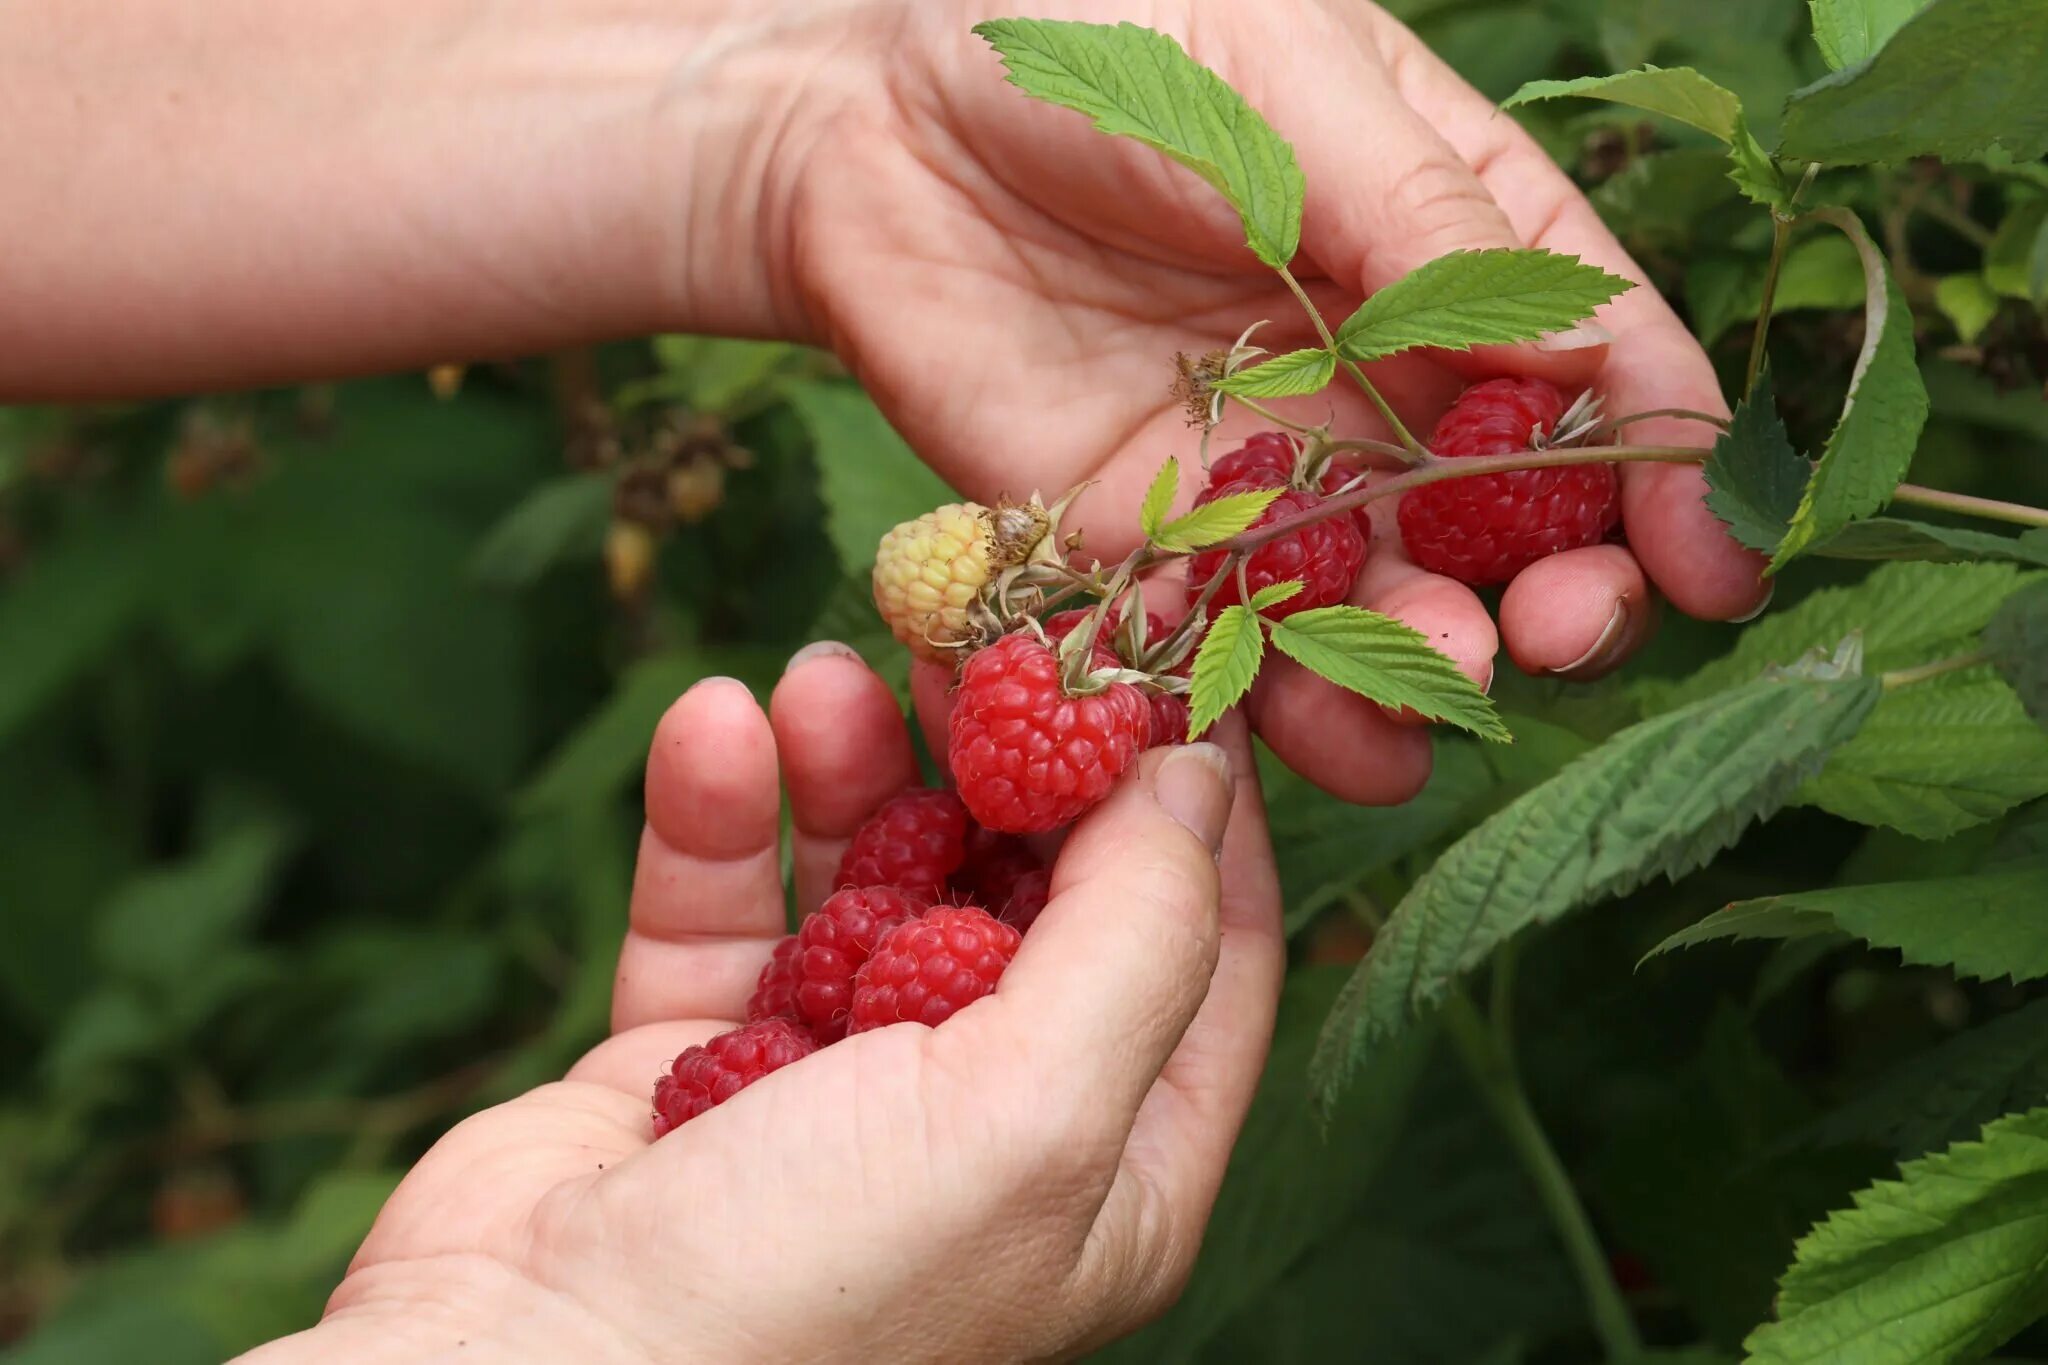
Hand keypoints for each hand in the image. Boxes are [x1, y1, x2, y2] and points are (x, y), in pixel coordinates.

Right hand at [240, 648, 1280, 1363]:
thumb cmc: (812, 1294)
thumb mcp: (1034, 1115)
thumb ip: (1138, 935)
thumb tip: (1199, 777)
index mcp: (1108, 1172)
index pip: (1201, 950)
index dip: (1190, 802)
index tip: (1159, 661)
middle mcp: (986, 1129)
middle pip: (1028, 893)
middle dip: (1007, 755)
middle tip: (979, 627)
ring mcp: (835, 1092)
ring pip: (872, 879)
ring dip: (854, 768)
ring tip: (825, 671)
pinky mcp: (693, 1062)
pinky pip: (728, 909)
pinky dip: (722, 817)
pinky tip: (714, 729)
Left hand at [769, 0, 1768, 803]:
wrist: (868, 116)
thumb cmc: (1089, 40)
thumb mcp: (1277, 82)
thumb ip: (1416, 212)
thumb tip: (1579, 339)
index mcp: (1445, 238)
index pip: (1597, 359)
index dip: (1670, 462)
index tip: (1716, 558)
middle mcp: (1375, 375)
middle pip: (1505, 516)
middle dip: (1558, 588)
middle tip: (1566, 633)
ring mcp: (1265, 473)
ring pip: (1378, 604)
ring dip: (1426, 665)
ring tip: (1440, 685)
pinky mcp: (1144, 545)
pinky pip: (1227, 644)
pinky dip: (1271, 703)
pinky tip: (1314, 733)